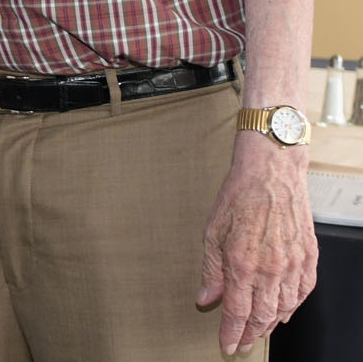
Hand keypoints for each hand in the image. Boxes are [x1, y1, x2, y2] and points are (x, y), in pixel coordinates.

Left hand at [197, 135, 316, 355]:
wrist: (272, 171)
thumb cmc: (239, 195)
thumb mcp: (212, 231)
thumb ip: (211, 270)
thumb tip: (206, 299)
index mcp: (243, 262)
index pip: (238, 312)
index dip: (231, 333)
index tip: (226, 345)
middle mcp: (271, 268)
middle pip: (262, 316)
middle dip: (250, 334)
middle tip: (240, 343)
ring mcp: (294, 263)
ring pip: (285, 308)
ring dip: (271, 324)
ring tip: (258, 331)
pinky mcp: (309, 256)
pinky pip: (303, 291)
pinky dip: (293, 306)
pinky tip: (283, 311)